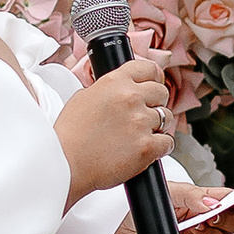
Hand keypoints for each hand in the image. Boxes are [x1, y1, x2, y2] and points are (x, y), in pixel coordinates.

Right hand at [59, 53, 172, 195]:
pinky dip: (160, 147)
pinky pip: (167, 142)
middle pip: (162, 92)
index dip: (153, 77)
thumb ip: (107, 89)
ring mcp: (140, 122)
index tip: (154, 83)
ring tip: (139, 134)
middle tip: (144, 114)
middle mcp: (130, 98)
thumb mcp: (83, 97)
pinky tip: (146, 149)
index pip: (148, 68)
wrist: (66, 164)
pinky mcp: (147, 146)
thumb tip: (122, 89)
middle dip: (155, 103)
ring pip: (166, 117)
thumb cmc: (70, 136)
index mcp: (114, 82)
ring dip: (157, 126)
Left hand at [82, 175, 233, 233]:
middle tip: (210, 216)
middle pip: (232, 223)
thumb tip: (213, 203)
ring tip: (189, 229)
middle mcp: (204, 224)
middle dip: (225, 219)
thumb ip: (192, 196)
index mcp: (201, 204)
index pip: (228, 201)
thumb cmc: (142, 216)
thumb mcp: (168, 196)